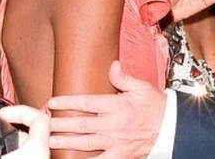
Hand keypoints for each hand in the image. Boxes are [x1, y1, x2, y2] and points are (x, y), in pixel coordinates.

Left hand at [49, 60, 165, 158]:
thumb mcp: (142, 86)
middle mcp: (114, 124)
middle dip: (61, 123)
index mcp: (118, 105)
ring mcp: (115, 142)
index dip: (68, 102)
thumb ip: (124, 77)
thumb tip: (112, 65)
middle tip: (44, 122)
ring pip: (85, 142)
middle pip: (82, 124)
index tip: (52, 102)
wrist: (171, 128)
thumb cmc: (156, 106)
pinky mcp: (119, 155)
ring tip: (50, 140)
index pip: (87, 102)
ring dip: (66, 141)